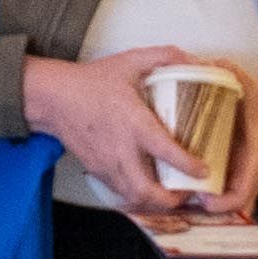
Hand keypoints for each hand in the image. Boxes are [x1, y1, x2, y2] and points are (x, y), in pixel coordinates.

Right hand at [23, 57, 242, 219]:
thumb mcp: (129, 62)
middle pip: (147, 191)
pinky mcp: (98, 171)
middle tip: (189, 192)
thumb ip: (163, 57)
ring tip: (173, 194)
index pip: (164, 151)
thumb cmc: (90, 82)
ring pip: (134, 198)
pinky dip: (138, 198)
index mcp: (133, 123)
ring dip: (156, 202)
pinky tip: (149, 189)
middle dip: (172, 200)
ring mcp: (107, 164)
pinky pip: (121, 193)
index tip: (204, 170)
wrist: (54, 98)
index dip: (187, 165)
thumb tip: (190, 59)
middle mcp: (121, 150)